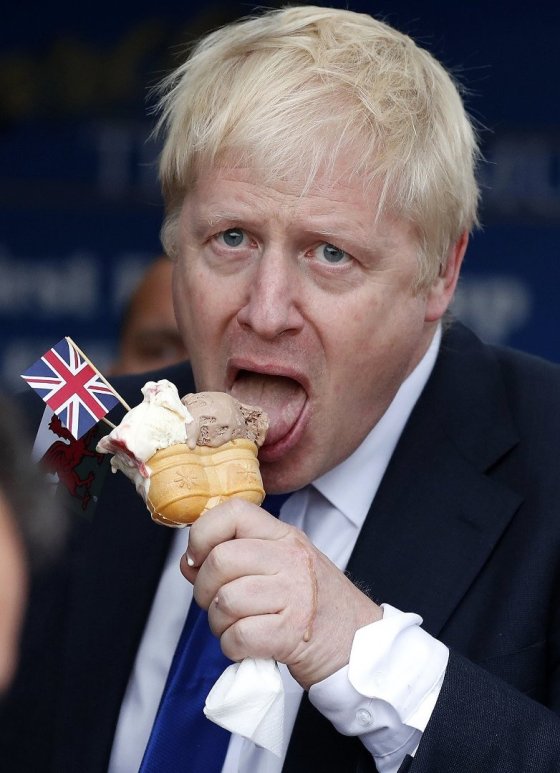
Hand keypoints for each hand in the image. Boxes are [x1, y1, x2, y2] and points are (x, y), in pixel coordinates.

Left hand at [180, 498, 381, 688]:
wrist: (358, 644)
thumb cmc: (314, 605)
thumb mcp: (283, 565)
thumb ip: (240, 556)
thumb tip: (188, 561)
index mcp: (285, 537)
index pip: (233, 511)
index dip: (202, 533)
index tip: (197, 557)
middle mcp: (290, 559)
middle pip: (220, 560)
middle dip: (204, 590)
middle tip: (218, 604)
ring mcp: (294, 594)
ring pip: (224, 601)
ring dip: (219, 623)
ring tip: (239, 626)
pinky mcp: (291, 633)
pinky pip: (237, 636)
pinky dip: (233, 648)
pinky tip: (249, 647)